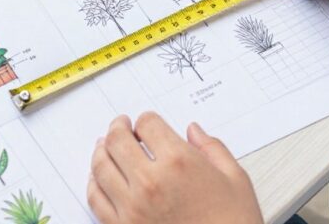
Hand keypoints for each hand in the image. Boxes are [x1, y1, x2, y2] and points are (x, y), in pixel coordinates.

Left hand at [88, 113, 262, 223]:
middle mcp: (151, 182)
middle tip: (120, 126)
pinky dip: (93, 183)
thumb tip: (193, 131)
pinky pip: (96, 199)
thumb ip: (211, 148)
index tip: (146, 124)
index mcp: (179, 162)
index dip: (146, 120)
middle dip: (118, 128)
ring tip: (105, 147)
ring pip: (101, 167)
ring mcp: (132, 207)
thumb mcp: (235, 179)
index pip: (147, 124)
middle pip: (117, 140)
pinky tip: (98, 178)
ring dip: (101, 151)